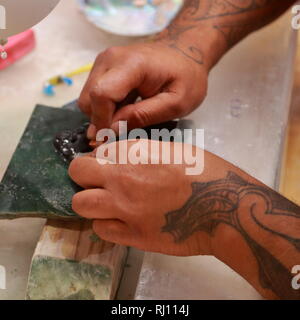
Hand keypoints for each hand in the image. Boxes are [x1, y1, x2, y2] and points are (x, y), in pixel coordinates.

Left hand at [68, 140, 211, 255]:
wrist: (226, 208)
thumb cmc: (205, 172)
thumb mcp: (172, 150)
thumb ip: (140, 153)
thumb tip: (119, 159)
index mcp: (134, 153)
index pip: (94, 153)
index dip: (98, 160)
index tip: (105, 167)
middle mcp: (122, 178)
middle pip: (77, 174)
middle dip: (85, 177)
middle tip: (100, 184)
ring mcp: (124, 208)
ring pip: (81, 204)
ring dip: (92, 203)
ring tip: (108, 205)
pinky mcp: (132, 236)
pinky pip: (101, 230)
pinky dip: (108, 225)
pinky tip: (123, 222)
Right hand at [78, 41, 207, 138]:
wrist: (184, 52)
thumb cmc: (186, 77)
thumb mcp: (176, 103)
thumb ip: (143, 116)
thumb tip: (111, 129)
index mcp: (131, 64)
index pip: (102, 95)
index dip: (103, 122)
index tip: (112, 139)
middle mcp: (110, 59)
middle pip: (89, 99)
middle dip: (101, 121)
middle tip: (125, 129)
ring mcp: (103, 62)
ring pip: (87, 99)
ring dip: (103, 115)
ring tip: (129, 117)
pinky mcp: (102, 68)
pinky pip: (93, 94)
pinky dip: (105, 108)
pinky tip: (125, 108)